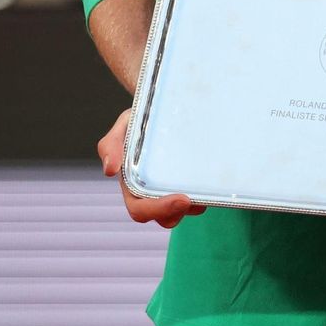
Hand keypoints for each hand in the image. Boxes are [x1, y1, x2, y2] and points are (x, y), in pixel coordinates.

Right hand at [97, 108, 206, 229]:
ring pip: (184, 211)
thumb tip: (110, 170)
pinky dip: (206, 195)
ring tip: (206, 193)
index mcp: (132, 185)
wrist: (163, 108)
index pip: (140, 210)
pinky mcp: (190, 180)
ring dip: (194, 207)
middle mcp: (152, 191)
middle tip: (193, 200)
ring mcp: (172, 188)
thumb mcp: (123, 126)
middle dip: (177, 213)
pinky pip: (199, 197)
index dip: (158, 210)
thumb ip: (110, 145)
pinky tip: (215, 183)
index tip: (182, 199)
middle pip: (164, 218)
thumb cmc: (139, 120)